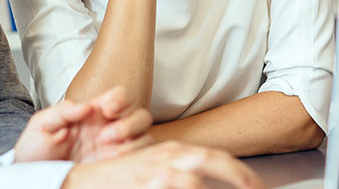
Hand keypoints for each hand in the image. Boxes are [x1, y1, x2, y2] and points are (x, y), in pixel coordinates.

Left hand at [14, 87, 153, 163]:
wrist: (33, 174)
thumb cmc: (37, 146)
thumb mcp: (42, 124)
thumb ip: (62, 111)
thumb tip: (86, 106)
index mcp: (94, 112)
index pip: (120, 97)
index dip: (120, 99)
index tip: (107, 109)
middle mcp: (109, 128)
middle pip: (141, 117)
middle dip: (129, 124)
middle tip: (105, 136)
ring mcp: (115, 148)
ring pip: (145, 138)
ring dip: (133, 143)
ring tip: (109, 152)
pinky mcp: (116, 167)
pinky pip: (139, 160)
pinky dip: (134, 159)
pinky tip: (113, 162)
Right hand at [62, 141, 264, 188]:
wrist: (82, 180)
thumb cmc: (119, 179)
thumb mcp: (154, 170)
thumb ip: (180, 174)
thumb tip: (202, 181)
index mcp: (174, 151)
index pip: (217, 157)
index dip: (242, 172)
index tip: (256, 185)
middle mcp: (170, 158)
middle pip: (217, 160)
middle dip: (243, 176)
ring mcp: (159, 173)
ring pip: (197, 180)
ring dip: (219, 186)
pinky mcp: (148, 185)